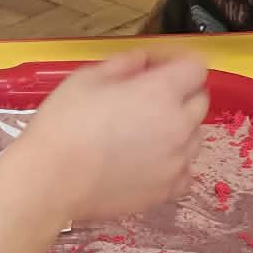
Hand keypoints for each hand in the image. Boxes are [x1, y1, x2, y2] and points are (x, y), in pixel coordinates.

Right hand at [6, 50, 208, 223]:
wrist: (51, 181)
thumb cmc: (63, 125)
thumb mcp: (85, 79)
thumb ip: (123, 65)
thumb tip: (143, 61)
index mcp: (160, 93)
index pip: (196, 68)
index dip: (178, 63)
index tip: (157, 66)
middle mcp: (178, 126)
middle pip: (200, 101)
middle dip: (182, 93)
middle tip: (149, 98)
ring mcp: (176, 162)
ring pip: (195, 137)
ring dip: (179, 129)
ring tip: (146, 133)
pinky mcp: (166, 191)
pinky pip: (185, 172)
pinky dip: (174, 164)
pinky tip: (149, 162)